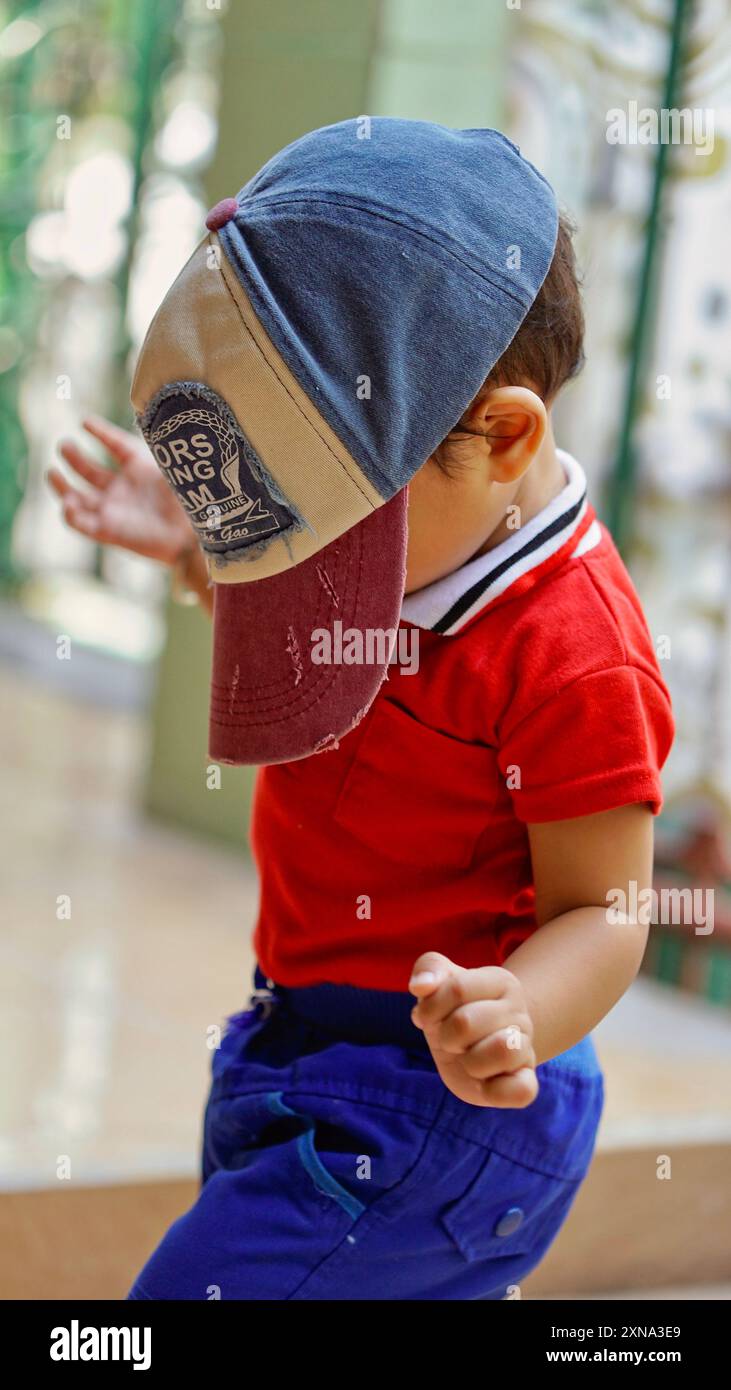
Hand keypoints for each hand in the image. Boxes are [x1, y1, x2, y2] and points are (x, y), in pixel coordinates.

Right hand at [48, 415, 195, 565]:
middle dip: (73, 457)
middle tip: (64, 445)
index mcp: (139, 468)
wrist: (194, 534)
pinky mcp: (109, 531)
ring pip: (78, 498)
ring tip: (52, 473)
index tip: (85, 421)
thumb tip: (149, 414)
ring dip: (62, 486)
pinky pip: (82, 524)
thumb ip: (158, 442)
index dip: (101, 433)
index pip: (115, 446)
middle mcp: (123, 488)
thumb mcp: (172, 464)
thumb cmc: (189, 498)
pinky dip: (71, 515)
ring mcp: (114, 510)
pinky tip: (68, 504)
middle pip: (89, 471)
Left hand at [409, 951, 538, 1108]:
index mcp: (500, 981)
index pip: (457, 988)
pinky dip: (494, 1091)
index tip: (427, 1016)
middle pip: (466, 1022)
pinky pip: (522, 1090)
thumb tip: (420, 985)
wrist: (475, 1046)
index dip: (430, 1008)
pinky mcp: (526, 1081)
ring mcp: (526, 1047)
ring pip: (503, 1050)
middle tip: (452, 1041)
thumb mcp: (438, 985)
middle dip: (446, 1036)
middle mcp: (519, 1011)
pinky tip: (483, 1084)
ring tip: (468, 1060)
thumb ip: (429, 968)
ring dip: (471, 1062)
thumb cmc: (453, 1011)